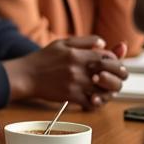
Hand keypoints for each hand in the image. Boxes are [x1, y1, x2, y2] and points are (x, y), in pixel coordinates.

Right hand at [4, 35, 128, 109]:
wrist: (26, 75)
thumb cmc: (43, 59)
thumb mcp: (62, 43)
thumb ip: (84, 41)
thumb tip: (103, 43)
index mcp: (78, 54)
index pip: (108, 57)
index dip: (115, 61)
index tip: (112, 64)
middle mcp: (78, 69)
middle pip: (111, 74)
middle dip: (118, 76)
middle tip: (115, 77)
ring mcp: (75, 84)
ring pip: (105, 90)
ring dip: (109, 90)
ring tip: (106, 88)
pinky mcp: (71, 96)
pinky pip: (92, 103)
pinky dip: (97, 102)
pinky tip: (95, 98)